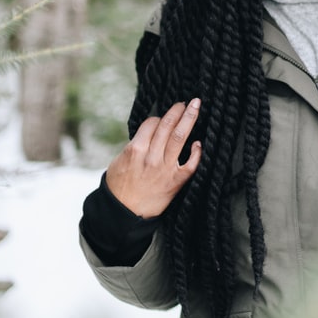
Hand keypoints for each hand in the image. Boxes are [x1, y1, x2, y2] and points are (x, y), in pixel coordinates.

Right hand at [105, 99, 201, 217]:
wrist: (124, 214)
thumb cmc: (119, 187)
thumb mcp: (119, 161)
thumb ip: (135, 145)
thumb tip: (149, 132)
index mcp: (135, 150)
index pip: (151, 124)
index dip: (159, 117)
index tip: (164, 115)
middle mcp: (151, 157)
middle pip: (168, 126)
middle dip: (178, 110)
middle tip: (186, 102)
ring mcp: (165, 169)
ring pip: (180, 138)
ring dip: (189, 119)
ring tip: (195, 107)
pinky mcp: (175, 182)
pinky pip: (191, 164)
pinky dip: (196, 152)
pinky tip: (199, 143)